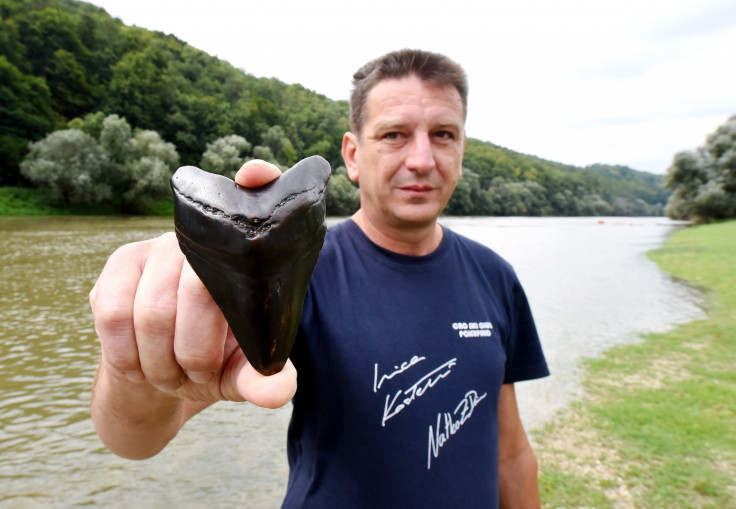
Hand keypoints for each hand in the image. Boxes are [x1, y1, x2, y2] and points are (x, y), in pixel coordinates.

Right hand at [90, 160, 295, 409]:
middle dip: (198, 357)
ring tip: (175, 377)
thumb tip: (278, 391)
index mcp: (248, 256)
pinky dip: (130, 356)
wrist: (159, 373)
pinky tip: (142, 366)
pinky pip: (114, 315)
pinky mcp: (120, 264)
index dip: (260, 180)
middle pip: (199, 291)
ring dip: (163, 363)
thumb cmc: (215, 360)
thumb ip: (263, 380)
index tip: (256, 175)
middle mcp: (205, 238)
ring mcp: (159, 246)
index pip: (259, 197)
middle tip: (200, 379)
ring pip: (153, 312)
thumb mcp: (243, 372)